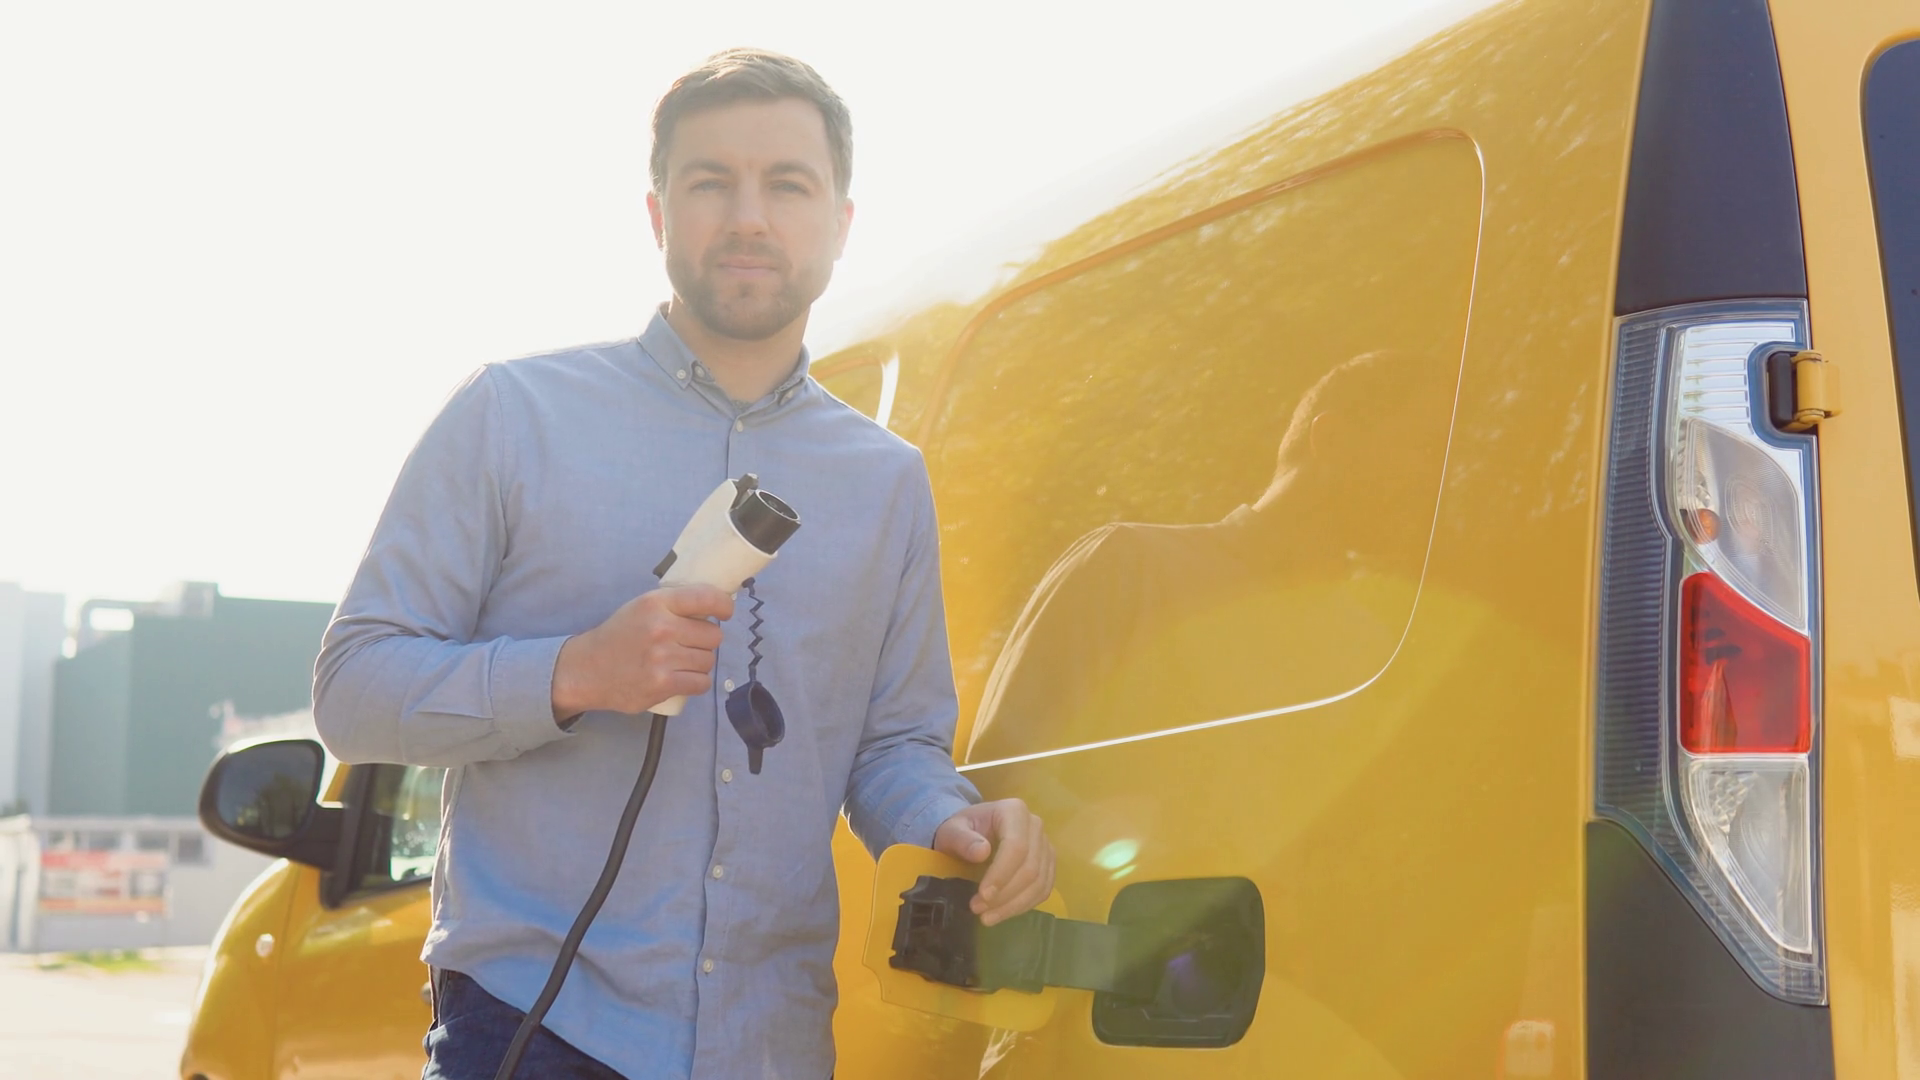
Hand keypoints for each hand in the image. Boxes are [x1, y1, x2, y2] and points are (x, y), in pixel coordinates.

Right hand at [552, 585, 733, 718]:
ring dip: (699, 663)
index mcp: (656, 603)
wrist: (587, 670)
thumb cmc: (619, 635)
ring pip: (708, 660)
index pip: (705, 598)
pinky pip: (701, 683)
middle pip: (713, 635)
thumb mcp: (642, 607)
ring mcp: (662, 658)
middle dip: (705, 641)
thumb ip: (674, 605)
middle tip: (688, 644)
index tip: (725, 612)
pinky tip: (681, 678)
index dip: (723, 605)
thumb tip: (715, 606)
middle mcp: (661, 628)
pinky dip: (696, 682)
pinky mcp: (662, 685)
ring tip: (679, 662)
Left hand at [932, 798, 1054, 926]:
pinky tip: (1003, 913)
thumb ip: (962, 840)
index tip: (982, 895)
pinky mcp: (1048, 863)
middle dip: (1005, 894)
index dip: (1001, 874)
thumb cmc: (961, 830)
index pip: (1016, 846)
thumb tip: (982, 851)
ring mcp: (1045, 845)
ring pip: (1039, 882)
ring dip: (1014, 905)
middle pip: (1030, 867)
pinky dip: (1025, 905)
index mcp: (1014, 811)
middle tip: (979, 910)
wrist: (971, 832)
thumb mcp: (952, 831)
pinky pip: (1044, 889)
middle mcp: (1035, 825)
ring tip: (987, 917)